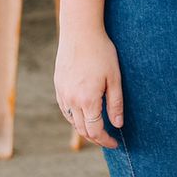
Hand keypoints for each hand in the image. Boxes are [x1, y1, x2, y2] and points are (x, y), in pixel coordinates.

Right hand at [54, 26, 124, 147]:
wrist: (80, 33)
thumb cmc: (101, 53)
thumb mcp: (115, 78)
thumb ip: (115, 103)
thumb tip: (117, 125)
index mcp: (87, 100)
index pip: (96, 131)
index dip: (106, 141)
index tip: (115, 144)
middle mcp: (72, 101)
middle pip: (83, 130)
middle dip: (96, 138)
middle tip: (108, 140)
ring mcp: (63, 94)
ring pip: (72, 121)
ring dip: (84, 129)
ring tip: (98, 129)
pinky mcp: (58, 87)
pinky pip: (65, 110)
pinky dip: (75, 118)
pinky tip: (84, 115)